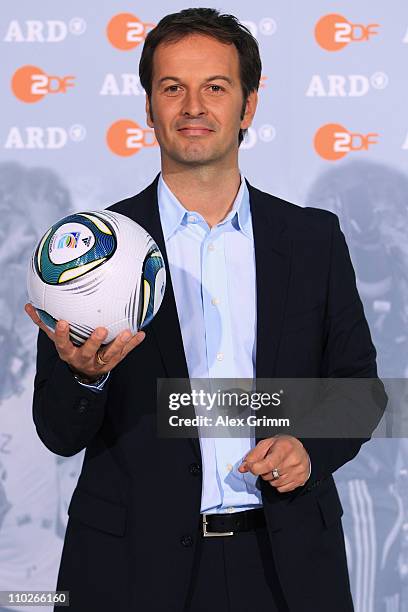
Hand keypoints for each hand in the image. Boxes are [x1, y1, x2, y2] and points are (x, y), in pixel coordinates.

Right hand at [25, 303, 144, 381]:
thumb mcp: (56, 339)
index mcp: (68, 351)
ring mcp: (100, 362)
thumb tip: (28, 306)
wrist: (84, 372)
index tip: (62, 322)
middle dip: (94, 341)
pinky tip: (141, 333)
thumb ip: (44, 323)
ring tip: (127, 332)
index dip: (62, 334)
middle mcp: (83, 358)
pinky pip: (125, 353)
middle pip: (88, 351)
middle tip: (101, 329)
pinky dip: (133, 344)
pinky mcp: (114, 362)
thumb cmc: (70, 348)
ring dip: (120, 343)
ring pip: (110, 354)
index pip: (61, 343)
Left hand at [238, 435, 309, 492]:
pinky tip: (282, 474)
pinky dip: (279, 484)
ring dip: (271, 478)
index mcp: (284, 448)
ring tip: (277, 467)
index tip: (250, 466)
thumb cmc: (282, 445)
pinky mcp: (300, 480)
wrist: (299, 448)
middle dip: (264, 471)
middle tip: (269, 462)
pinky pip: (281, 489)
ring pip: (274, 484)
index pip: (267, 465)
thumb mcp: (266, 444)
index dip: (255, 468)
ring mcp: (298, 472)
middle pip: (268, 475)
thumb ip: (253, 456)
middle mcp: (293, 461)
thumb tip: (243, 468)